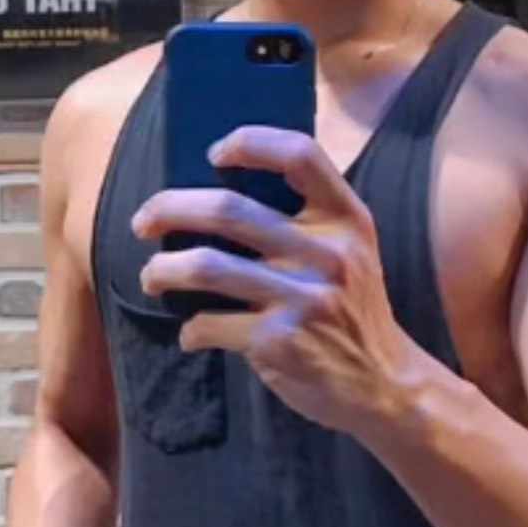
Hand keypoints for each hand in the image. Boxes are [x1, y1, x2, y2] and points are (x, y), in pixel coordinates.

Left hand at [131, 126, 408, 435]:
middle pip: (227, 209)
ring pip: (205, 266)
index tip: (214, 155)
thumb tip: (220, 192)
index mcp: (346, 219)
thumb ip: (309, 219)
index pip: (300, 155)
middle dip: (169, 209)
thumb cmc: (352, 310)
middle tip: (143, 222)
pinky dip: (191, 330)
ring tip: (150, 278)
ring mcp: (302, 297)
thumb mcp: (352, 252)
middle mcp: (327, 252)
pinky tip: (193, 334)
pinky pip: (209, 324)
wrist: (384, 384)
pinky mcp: (278, 341)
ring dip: (162, 271)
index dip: (251, 142)